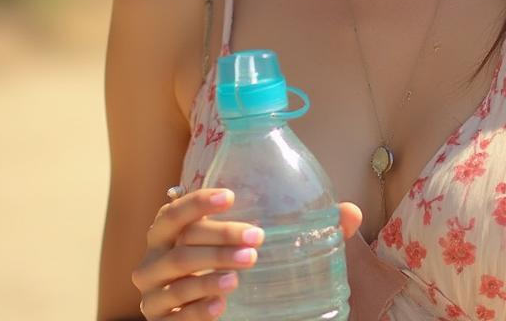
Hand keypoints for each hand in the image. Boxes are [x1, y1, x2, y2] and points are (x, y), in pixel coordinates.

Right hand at [132, 188, 362, 318]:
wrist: (218, 313)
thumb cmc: (231, 265)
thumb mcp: (259, 244)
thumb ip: (304, 227)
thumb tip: (350, 212)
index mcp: (173, 230)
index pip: (176, 210)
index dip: (198, 201)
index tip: (231, 196)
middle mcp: (156, 258)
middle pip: (181, 243)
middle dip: (218, 238)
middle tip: (256, 240)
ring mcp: (155, 293)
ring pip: (176, 277)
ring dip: (209, 274)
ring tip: (241, 275)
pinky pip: (172, 315)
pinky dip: (196, 309)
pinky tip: (220, 307)